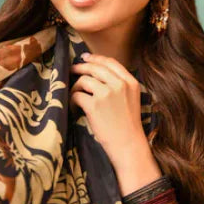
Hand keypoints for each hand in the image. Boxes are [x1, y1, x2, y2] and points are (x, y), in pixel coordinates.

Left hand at [70, 53, 149, 176]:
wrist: (128, 145)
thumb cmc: (128, 125)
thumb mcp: (132, 99)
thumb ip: (120, 85)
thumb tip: (96, 72)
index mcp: (130, 82)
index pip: (110, 62)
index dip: (95, 58)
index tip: (85, 58)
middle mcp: (119, 85)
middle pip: (94, 68)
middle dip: (80, 67)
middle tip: (72, 70)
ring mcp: (106, 94)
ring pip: (83, 80)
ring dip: (75, 87)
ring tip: (75, 97)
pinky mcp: (94, 105)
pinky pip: (77, 95)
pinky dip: (72, 101)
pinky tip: (74, 108)